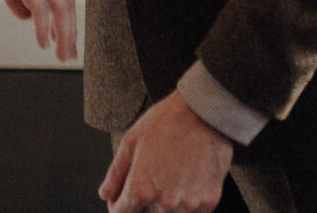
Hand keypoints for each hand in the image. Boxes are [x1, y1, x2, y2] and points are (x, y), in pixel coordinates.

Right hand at [0, 0, 77, 61]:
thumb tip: (26, 13)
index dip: (67, 13)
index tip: (65, 33)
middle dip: (70, 29)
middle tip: (70, 53)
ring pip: (61, 7)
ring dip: (64, 35)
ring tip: (61, 55)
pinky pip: (40, 8)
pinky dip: (43, 29)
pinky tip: (42, 43)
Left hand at [100, 91, 233, 212]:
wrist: (205, 112)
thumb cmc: (168, 121)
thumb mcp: (131, 142)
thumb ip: (115, 174)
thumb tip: (106, 194)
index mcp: (141, 189)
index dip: (119, 205)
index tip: (122, 198)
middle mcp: (165, 203)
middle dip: (143, 203)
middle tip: (152, 178)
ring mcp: (189, 205)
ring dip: (166, 204)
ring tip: (171, 177)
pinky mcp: (210, 202)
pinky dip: (188, 203)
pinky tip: (187, 181)